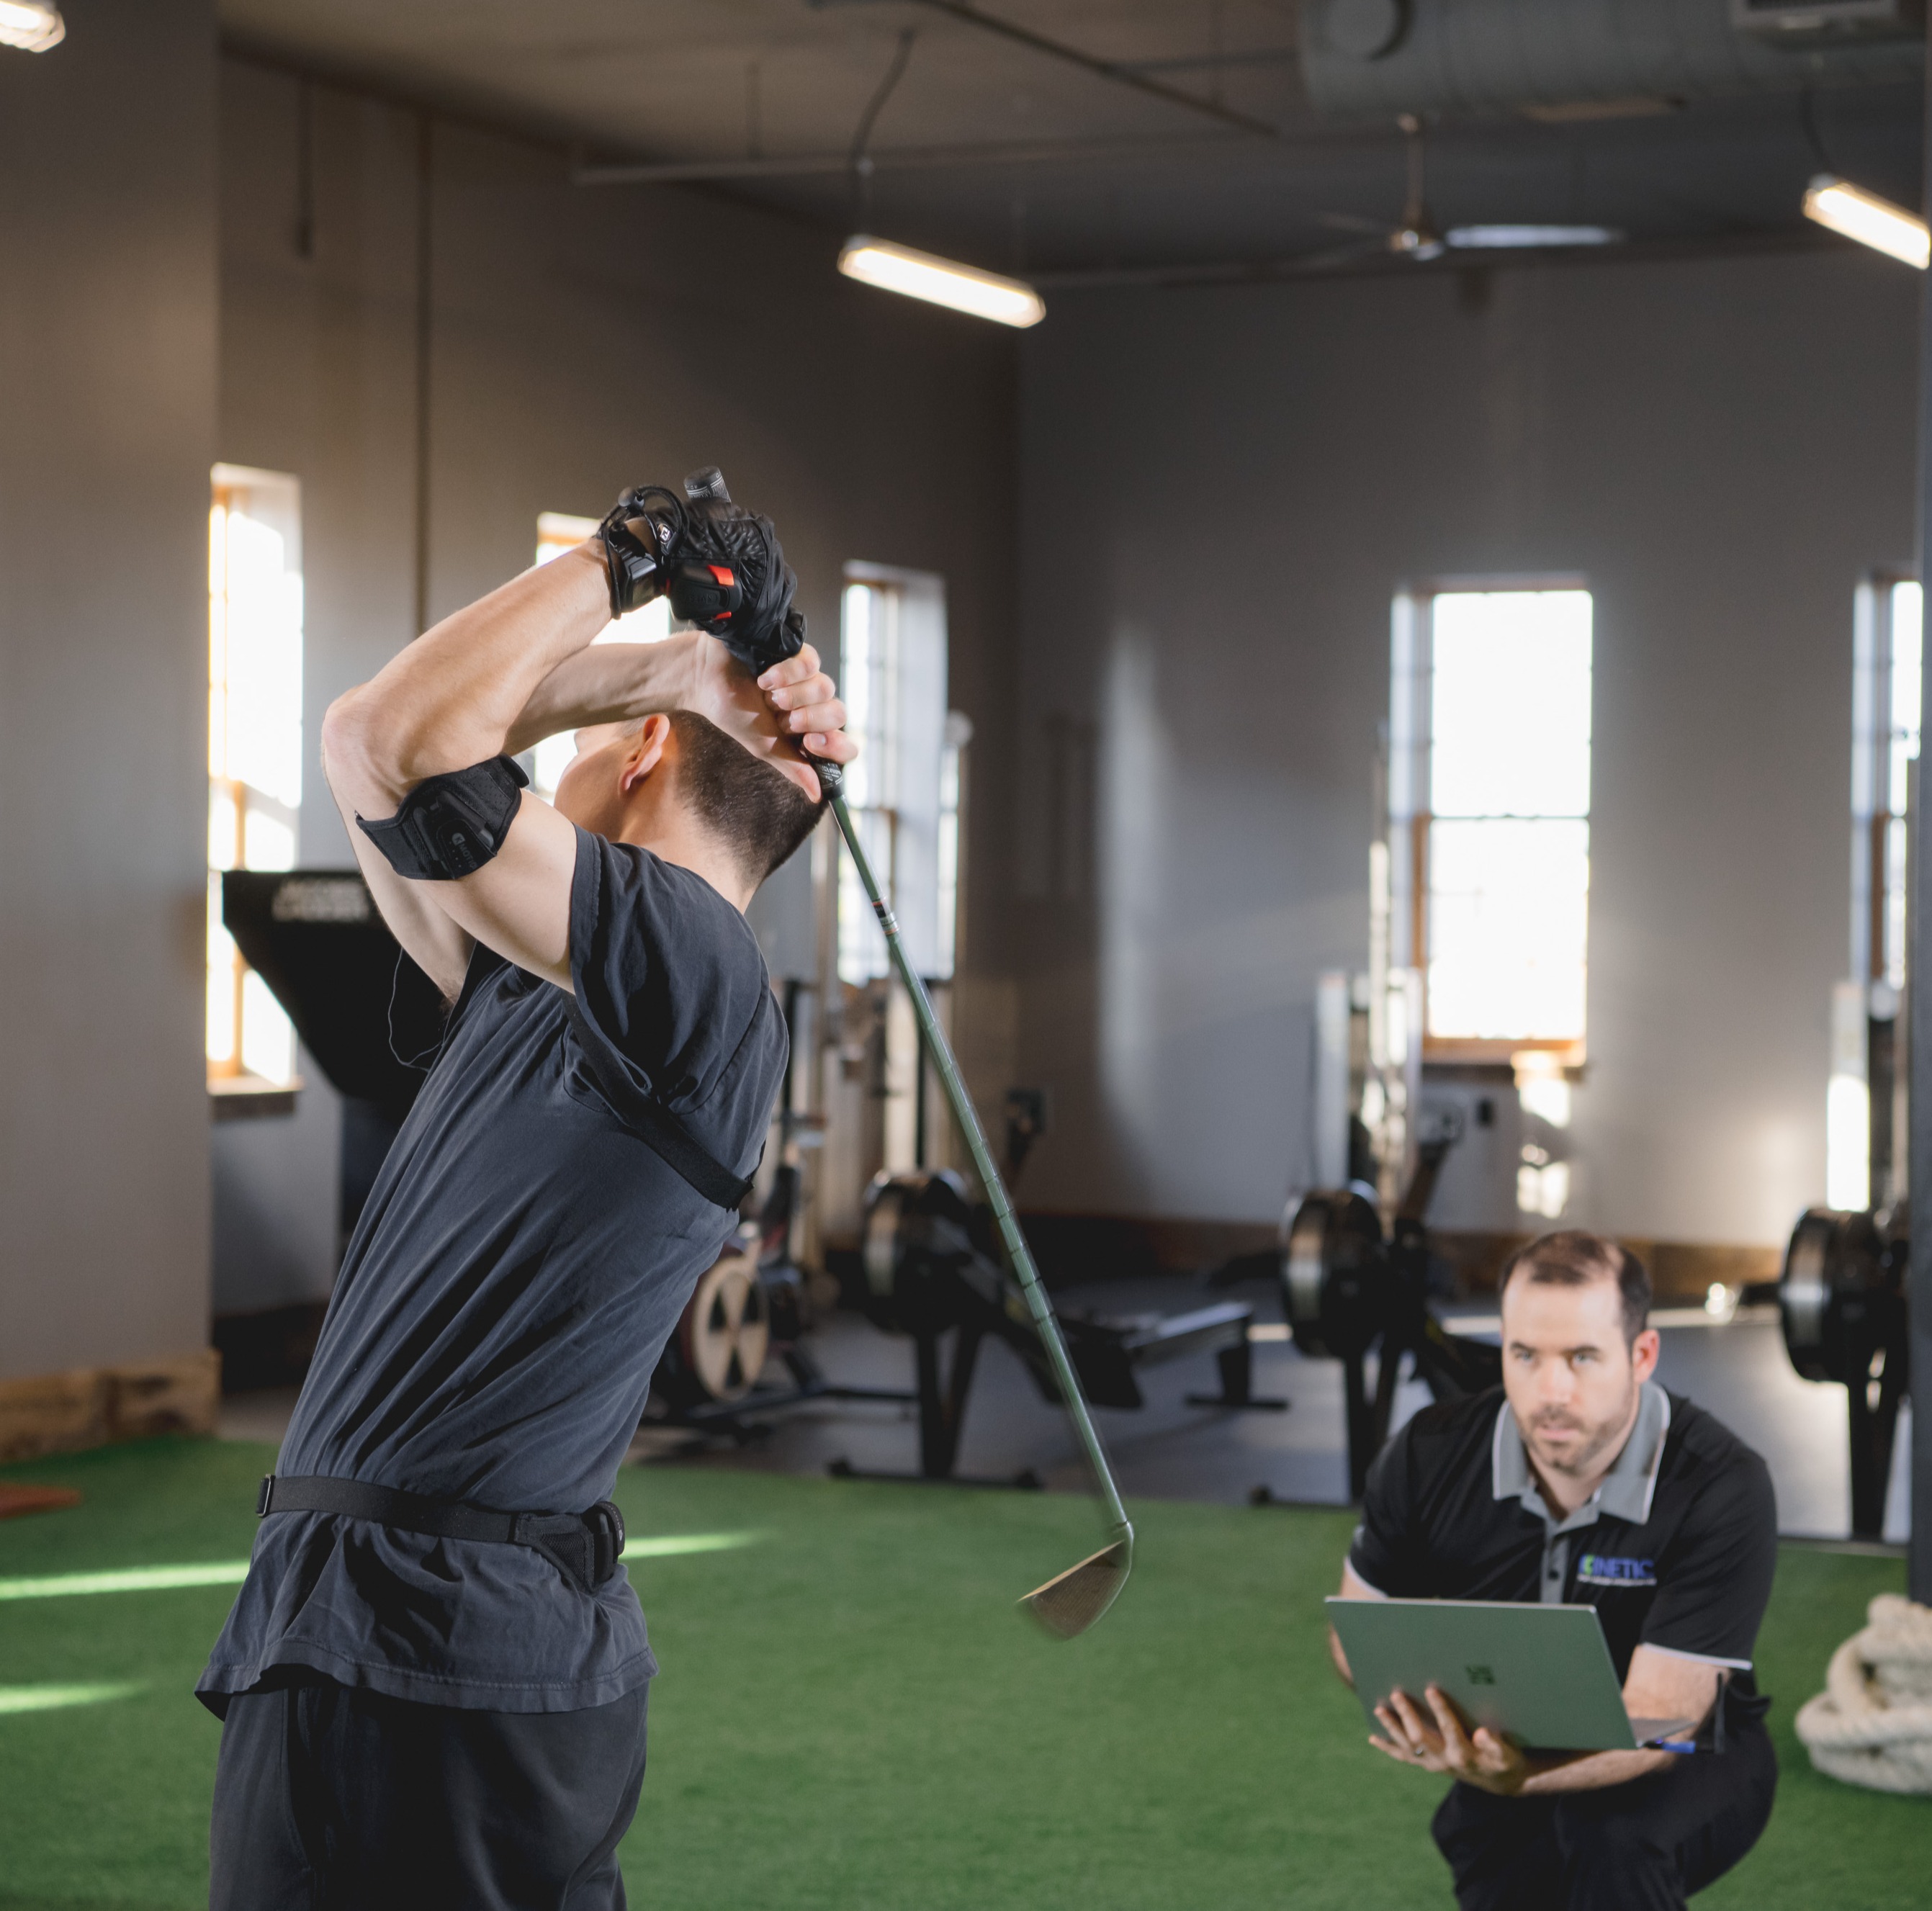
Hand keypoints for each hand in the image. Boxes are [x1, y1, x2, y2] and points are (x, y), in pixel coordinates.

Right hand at [684, 636, 854, 800]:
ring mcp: (809, 677)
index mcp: (810, 733)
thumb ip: (793, 767)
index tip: (810, 744)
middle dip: (808, 719)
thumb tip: (817, 796)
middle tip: (780, 718)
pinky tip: (764, 677)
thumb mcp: (764, 746)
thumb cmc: (735, 714)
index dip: (835, 747)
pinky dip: (787, 673)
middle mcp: (815, 705)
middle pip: (839, 713)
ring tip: (766, 696)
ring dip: (794, 696)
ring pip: (825, 687)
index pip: (844, 746)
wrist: (706, 681)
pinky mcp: (799, 652)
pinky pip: (811, 663)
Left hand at [1369, 1685, 1530, 1796]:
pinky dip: (1388, 1747)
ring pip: (1407, 1746)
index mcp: (1465, 1754)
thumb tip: (1482, 1734)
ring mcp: (1433, 1764)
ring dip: (1392, 1728)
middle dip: (1407, 1715)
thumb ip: (1496, 1746)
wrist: (1500, 1782)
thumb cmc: (1504, 1761)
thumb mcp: (1507, 1755)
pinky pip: (1404, 1757)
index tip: (1431, 1689)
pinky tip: (1373, 1737)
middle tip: (1396, 1693)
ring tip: (1379, 1708)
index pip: (1450, 1730)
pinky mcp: (1427, 1764)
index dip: (1441, 1710)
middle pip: (1421, 1738)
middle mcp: (1445, 1761)